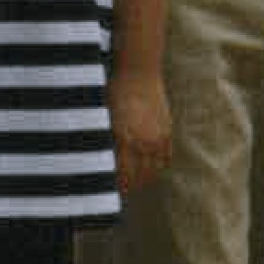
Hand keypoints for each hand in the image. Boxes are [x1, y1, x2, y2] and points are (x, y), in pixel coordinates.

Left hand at [108, 67, 171, 194]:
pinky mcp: (167, 129)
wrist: (138, 71)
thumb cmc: (114, 92)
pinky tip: (149, 167)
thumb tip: (96, 163)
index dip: (115, 187)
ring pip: (154, 169)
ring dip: (144, 178)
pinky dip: (158, 165)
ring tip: (134, 181)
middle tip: (119, 190)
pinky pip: (165, 156)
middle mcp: (144, 141)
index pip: (122, 176)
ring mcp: (158, 136)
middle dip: (129, 186)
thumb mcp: (102, 119)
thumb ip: (103, 143)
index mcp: (125, 140)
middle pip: (139, 176)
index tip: (107, 192)